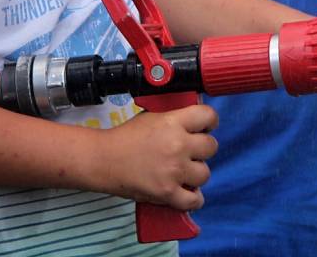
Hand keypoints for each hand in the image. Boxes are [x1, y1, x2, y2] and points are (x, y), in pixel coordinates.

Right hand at [100, 103, 218, 209]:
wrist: (105, 159)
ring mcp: (174, 171)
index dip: (210, 121)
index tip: (206, 127)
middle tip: (192, 151)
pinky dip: (193, 198)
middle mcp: (178, 145)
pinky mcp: (167, 193)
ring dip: (196, 173)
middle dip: (203, 148)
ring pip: (205, 173)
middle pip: (211, 146)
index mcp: (174, 122)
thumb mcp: (153, 117)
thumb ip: (176, 119)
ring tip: (184, 172)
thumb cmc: (127, 136)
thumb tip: (195, 123)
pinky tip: (188, 192)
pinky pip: (194, 200)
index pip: (208, 116)